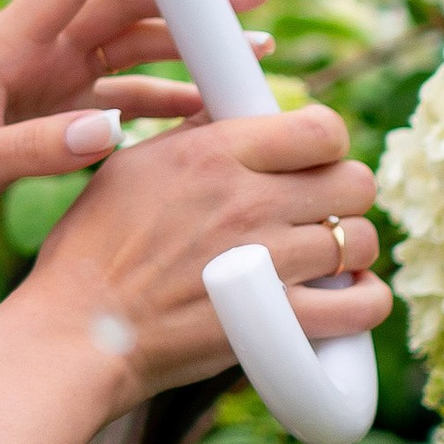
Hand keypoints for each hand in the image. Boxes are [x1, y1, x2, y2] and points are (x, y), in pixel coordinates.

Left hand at [0, 0, 277, 257]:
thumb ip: (35, 150)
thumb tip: (111, 130)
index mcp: (9, 42)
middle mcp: (38, 48)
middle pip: (128, 7)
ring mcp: (51, 76)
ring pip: (136, 49)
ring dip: (193, 46)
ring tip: (258, 47)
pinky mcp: (58, 108)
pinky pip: (125, 96)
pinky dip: (169, 98)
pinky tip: (211, 108)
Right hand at [8, 100, 387, 413]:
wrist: (77, 331)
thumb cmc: (91, 250)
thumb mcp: (129, 168)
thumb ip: (189, 137)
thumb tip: (226, 112)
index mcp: (214, 153)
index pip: (320, 128)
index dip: (327, 141)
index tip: (313, 158)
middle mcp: (250, 200)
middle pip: (355, 180)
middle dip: (345, 192)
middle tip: (320, 209)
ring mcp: (269, 262)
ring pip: (363, 239)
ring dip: (353, 247)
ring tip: (328, 256)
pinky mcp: (278, 321)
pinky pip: (362, 306)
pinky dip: (367, 300)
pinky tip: (349, 295)